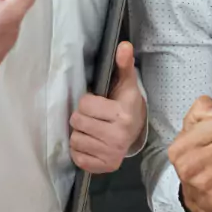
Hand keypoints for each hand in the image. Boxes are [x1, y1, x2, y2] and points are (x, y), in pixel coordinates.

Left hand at [69, 42, 145, 173]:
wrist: (136, 132)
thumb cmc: (126, 105)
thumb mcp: (127, 84)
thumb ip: (123, 64)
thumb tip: (123, 45)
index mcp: (123, 115)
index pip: (84, 104)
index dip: (89, 101)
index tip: (100, 103)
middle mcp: (118, 137)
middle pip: (77, 121)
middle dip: (83, 117)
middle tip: (95, 117)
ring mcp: (110, 154)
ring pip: (75, 139)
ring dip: (80, 133)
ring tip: (93, 130)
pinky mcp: (103, 167)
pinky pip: (77, 157)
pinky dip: (80, 150)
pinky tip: (92, 143)